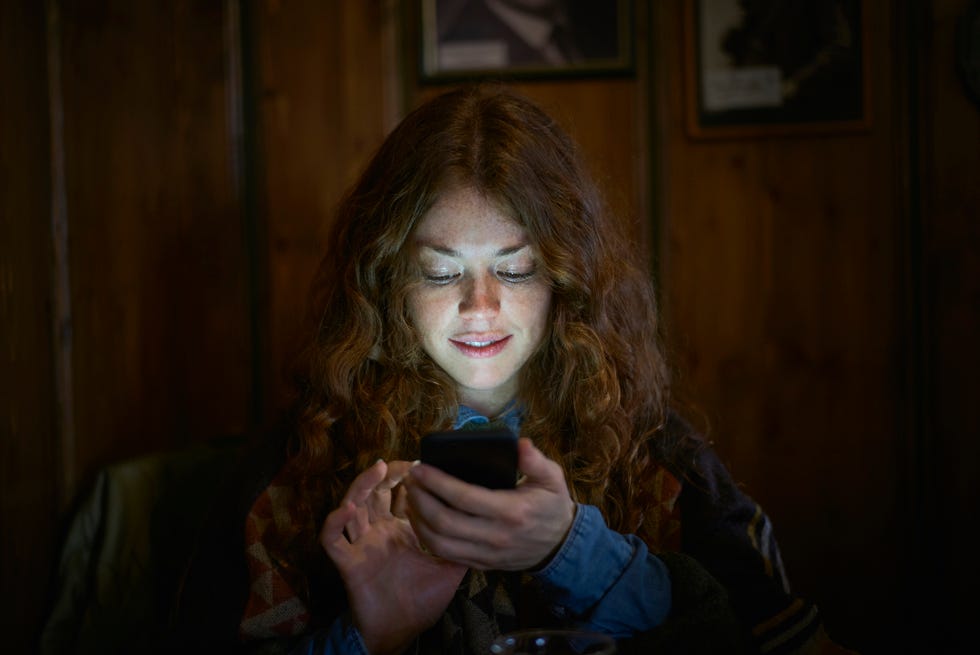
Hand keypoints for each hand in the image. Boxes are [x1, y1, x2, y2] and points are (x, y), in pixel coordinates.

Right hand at [320, 459, 466, 654]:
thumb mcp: (450, 568)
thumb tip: (483, 522)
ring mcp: (361, 544)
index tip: (421, 463)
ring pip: (352, 505)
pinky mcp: (347, 561)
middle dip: (384, 474)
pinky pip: (332, 539)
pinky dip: (334, 522)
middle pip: (374, 493)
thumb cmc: (422, 601)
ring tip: (377, 470)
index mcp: (400, 530)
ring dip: (361, 485)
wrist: (401, 632)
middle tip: (401, 462)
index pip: (399, 495)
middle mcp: (378, 532)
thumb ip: (463, 544)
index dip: (406, 478)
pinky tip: (347, 509)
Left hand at [404, 438, 575, 570]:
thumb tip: (519, 443)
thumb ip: (535, 461)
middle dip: (420, 499)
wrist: (561, 546)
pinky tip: (420, 518)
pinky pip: (446, 554)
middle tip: (410, 480)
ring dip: (418, 520)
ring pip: (439, 542)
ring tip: (411, 497)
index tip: (420, 467)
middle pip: (444, 522)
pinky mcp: (481, 564)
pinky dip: (427, 537)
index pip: (464, 497)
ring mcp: (487, 554)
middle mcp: (495, 536)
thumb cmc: (552, 506)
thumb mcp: (552, 478)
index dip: (437, 482)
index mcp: (511, 511)